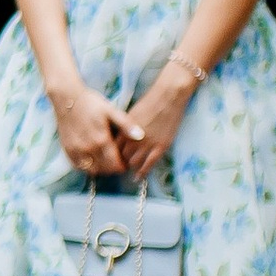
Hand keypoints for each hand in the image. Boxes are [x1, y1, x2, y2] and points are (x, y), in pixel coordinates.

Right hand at [46, 75, 135, 175]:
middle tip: (117, 162)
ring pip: (92, 170)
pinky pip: (79, 167)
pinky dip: (87, 166)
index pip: (115, 164)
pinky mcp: (68, 150)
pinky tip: (92, 159)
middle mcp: (88, 148)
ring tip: (105, 161)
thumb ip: (126, 125)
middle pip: (105, 170)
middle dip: (113, 169)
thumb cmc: (90, 103)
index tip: (125, 162)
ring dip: (101, 169)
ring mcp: (76, 150)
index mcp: (101, 140)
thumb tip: (141, 136)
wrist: (66, 98)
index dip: (122, 166)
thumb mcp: (111, 110)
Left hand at [118, 64, 197, 179]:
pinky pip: (149, 164)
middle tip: (116, 168)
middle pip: (120, 157)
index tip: (108, 159)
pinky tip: (138, 178)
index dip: (109, 155)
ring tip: (127, 172)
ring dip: (129, 168)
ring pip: (133, 162)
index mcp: (124, 129)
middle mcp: (133, 138)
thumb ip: (123, 128)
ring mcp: (147, 143)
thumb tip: (117, 137)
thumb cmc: (149, 102)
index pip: (112, 147)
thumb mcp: (131, 115)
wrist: (168, 97)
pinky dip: (142, 173)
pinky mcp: (161, 147)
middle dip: (117, 163)